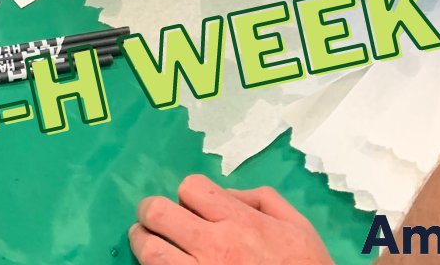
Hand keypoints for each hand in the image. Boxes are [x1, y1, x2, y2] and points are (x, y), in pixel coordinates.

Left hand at [130, 174, 332, 263]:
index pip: (190, 187)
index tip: (191, 206)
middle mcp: (213, 246)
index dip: (188, 194)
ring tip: (144, 240)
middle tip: (152, 217)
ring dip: (142, 241)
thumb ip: (261, 198)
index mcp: (238, 221)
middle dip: (152, 211)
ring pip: (149, 251)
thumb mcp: (297, 226)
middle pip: (158, 213)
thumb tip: (227, 193)